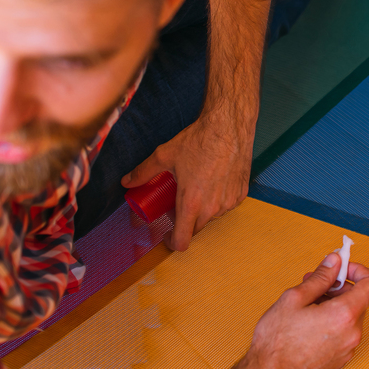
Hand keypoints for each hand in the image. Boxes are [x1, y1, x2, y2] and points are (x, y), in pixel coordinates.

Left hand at [123, 108, 252, 251]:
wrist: (229, 126)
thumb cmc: (200, 140)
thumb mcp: (165, 155)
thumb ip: (144, 171)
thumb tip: (127, 181)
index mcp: (192, 203)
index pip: (182, 240)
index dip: (172, 242)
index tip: (167, 236)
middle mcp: (212, 207)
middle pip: (196, 229)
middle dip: (185, 221)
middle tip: (178, 204)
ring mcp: (229, 202)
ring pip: (212, 217)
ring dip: (203, 210)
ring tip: (197, 190)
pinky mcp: (241, 194)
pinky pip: (226, 205)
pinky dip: (218, 200)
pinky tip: (213, 183)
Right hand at [248, 254, 368, 368]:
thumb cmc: (278, 342)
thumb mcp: (294, 298)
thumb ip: (320, 277)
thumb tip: (335, 261)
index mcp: (345, 315)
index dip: (359, 270)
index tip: (342, 267)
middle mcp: (353, 333)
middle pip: (359, 300)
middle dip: (339, 287)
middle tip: (314, 283)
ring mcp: (348, 349)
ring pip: (350, 316)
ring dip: (334, 304)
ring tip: (307, 305)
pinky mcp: (340, 360)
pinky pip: (344, 333)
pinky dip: (333, 322)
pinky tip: (309, 323)